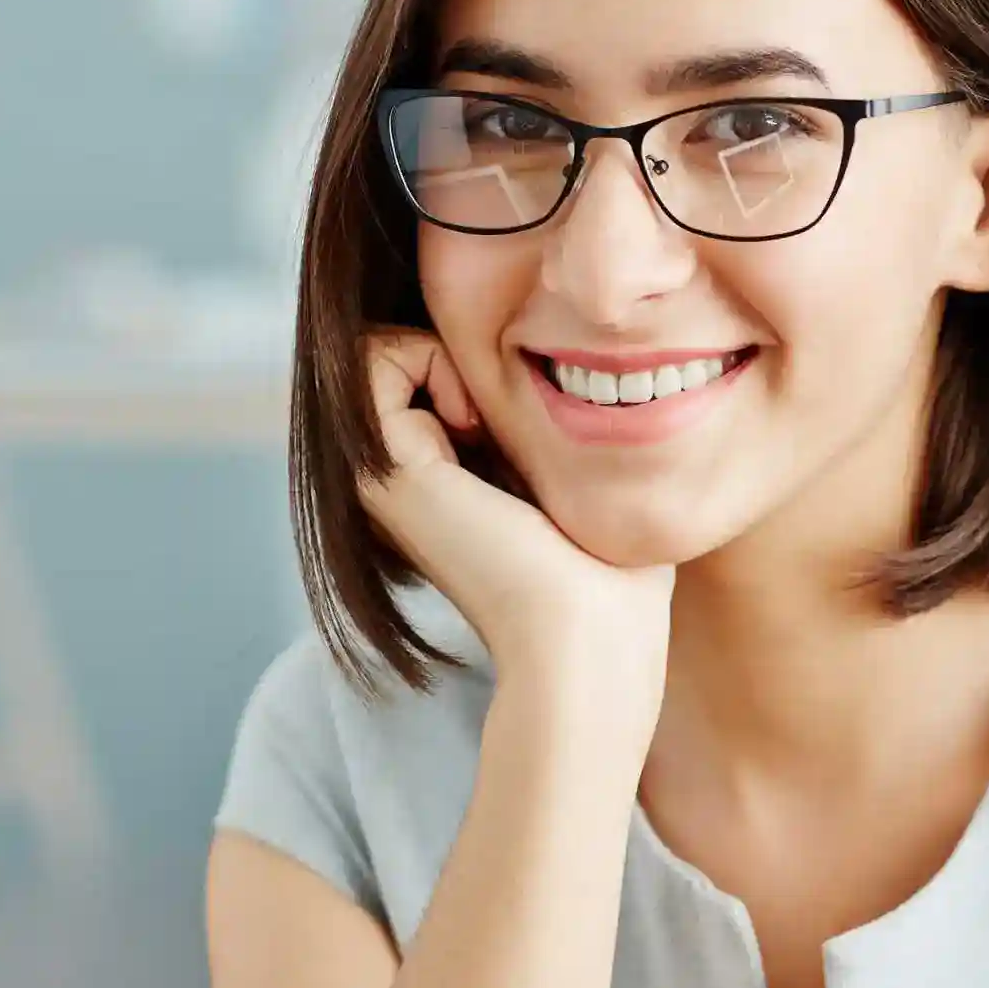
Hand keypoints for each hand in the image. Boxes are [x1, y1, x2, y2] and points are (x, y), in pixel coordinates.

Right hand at [358, 329, 672, 720]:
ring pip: (386, 351)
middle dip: (461, 355)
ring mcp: (376, 473)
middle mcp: (395, 481)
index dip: (482, 369)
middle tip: (503, 418)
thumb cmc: (611, 576)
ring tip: (486, 420)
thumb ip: (557, 432)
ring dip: (446, 356)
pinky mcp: (379, 465)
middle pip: (411, 357)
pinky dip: (429, 358)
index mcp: (438, 486)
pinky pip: (377, 356)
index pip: (439, 373)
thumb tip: (590, 376)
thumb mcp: (581, 480)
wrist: (584, 637)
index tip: (523, 425)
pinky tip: (473, 421)